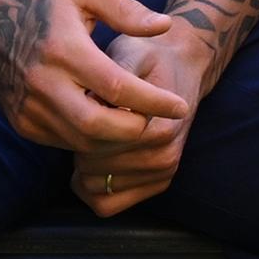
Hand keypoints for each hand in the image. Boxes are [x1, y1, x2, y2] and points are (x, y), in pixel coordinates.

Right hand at [0, 0, 189, 153]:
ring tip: (138, 121)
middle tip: (157, 118)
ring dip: (116, 139)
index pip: (117, 88)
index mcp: (63, 49)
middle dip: (136, 129)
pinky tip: (109, 123)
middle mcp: (43, 84)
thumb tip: (163, 26)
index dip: (154, 102)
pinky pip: (66, 142)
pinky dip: (93, 139)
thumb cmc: (43, 0)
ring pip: (83, 142)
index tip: (180, 105)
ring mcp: (29, 109)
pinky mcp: (23, 124)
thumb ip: (126, 8)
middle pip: (100, 127)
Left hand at [72, 23, 212, 215]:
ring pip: (94, 188)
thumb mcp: (130, 54)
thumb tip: (88, 101)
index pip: (93, 145)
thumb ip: (113, 76)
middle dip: (78, 145)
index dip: (76, 125)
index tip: (83, 104)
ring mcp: (163, 172)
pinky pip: (106, 205)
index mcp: (158, 128)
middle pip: (90, 168)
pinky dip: (93, 188)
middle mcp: (165, 155)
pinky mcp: (159, 183)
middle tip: (86, 120)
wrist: (182, 65)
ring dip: (84, 167)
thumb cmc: (147, 58)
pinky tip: (94, 162)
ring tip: (92, 138)